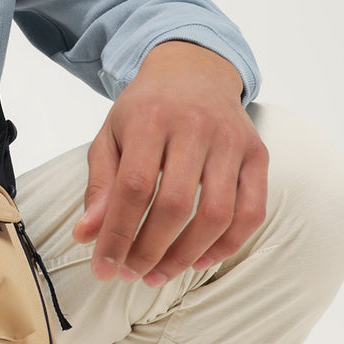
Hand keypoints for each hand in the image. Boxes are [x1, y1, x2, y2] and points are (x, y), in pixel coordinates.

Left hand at [71, 42, 268, 285]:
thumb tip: (86, 236)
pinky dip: (227, 244)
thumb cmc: (145, 109)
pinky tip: (199, 260)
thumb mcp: (110, 136)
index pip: (133, 187)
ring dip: (186, 255)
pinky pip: (252, 211)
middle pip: (174, 205)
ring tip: (158, 274)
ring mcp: (232, 140)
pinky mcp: (258, 154)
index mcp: (150, 118)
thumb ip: (100, 185)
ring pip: (216, 214)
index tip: (103, 267)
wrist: (194, 69)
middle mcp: (195, 127)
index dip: (117, 234)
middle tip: (130, 274)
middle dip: (149, 251)